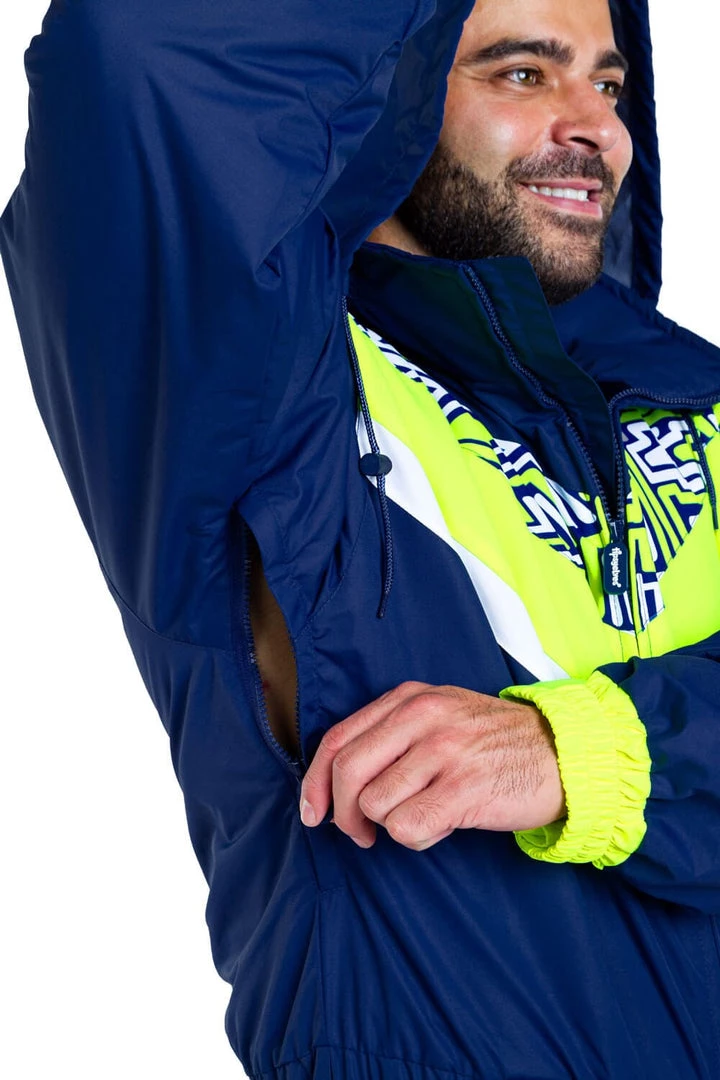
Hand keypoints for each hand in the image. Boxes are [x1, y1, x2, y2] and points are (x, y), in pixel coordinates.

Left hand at [299, 682, 565, 850]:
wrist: (563, 753)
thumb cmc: (496, 742)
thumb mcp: (441, 714)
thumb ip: (393, 733)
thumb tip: (336, 780)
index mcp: (410, 699)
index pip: (339, 739)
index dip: (316, 782)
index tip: (314, 812)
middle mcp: (423, 718)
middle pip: (348, 773)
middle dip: (344, 814)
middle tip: (360, 835)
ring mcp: (444, 751)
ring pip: (375, 804)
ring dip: (392, 825)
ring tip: (426, 816)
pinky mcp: (464, 788)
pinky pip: (408, 827)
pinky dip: (417, 838)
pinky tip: (441, 827)